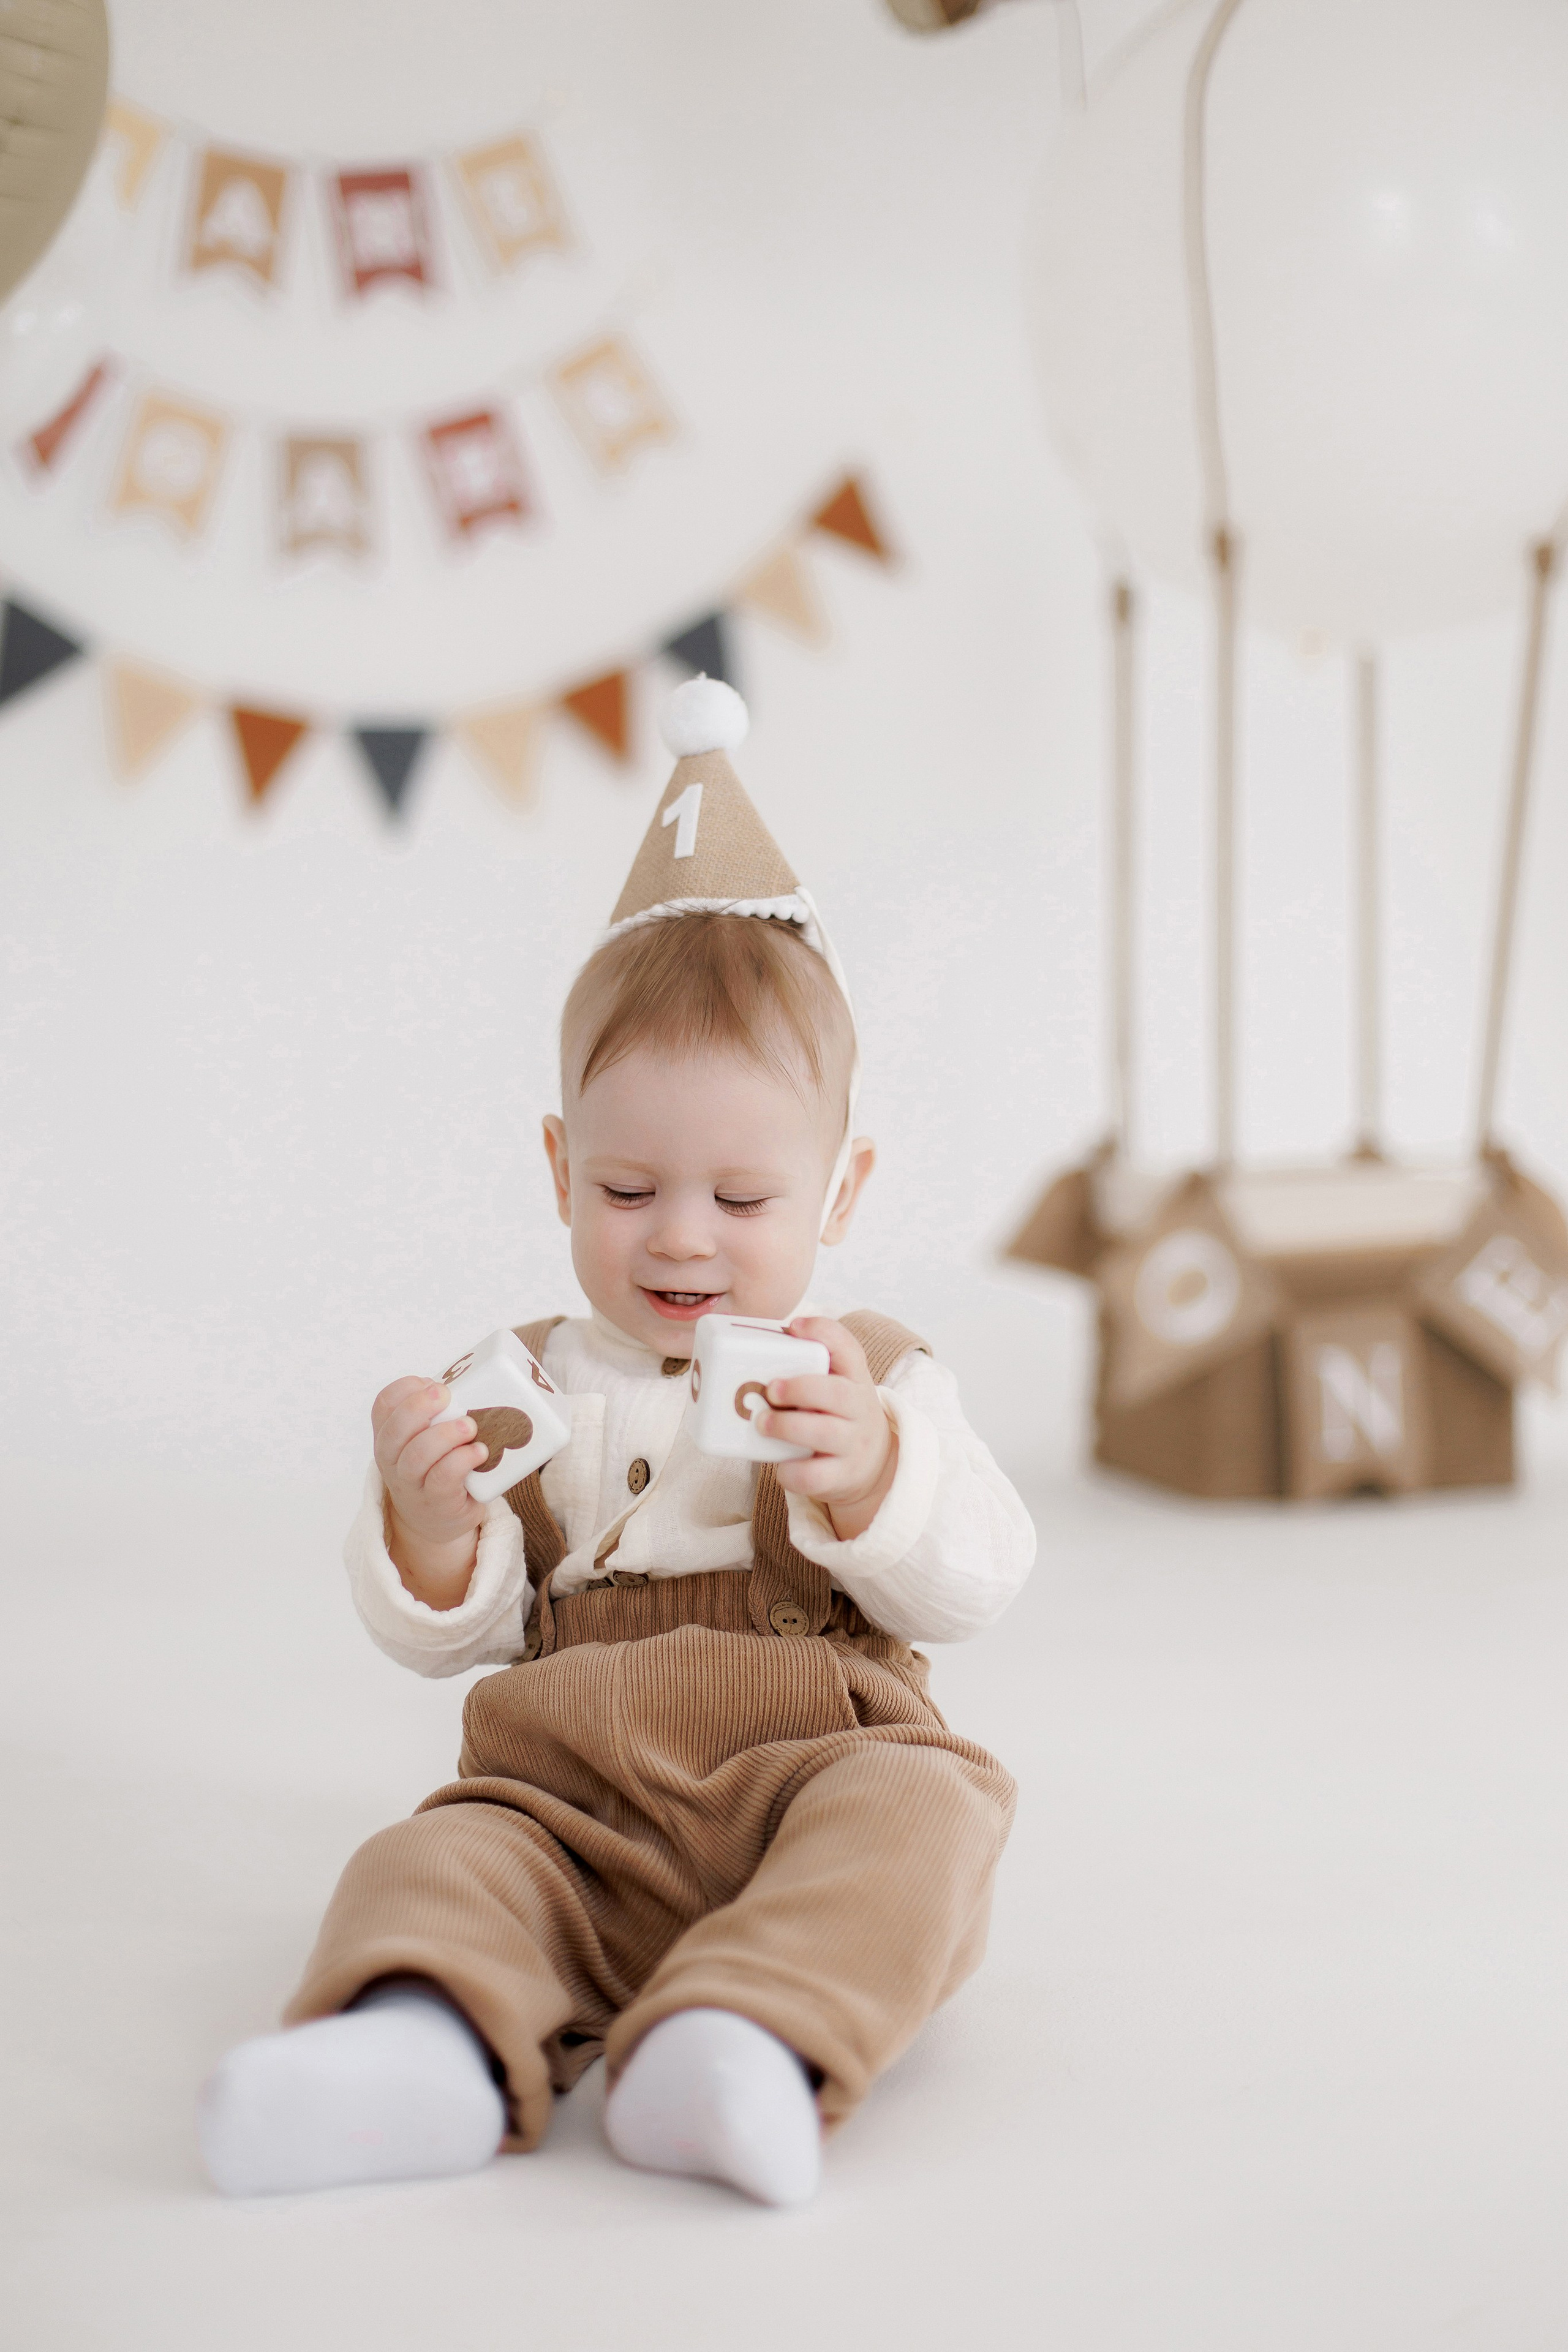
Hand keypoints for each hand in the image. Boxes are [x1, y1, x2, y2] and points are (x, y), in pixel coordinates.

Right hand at [372, 1376, 486, 1608]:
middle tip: (446, 1395)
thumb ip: (438, 1413)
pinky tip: (479, 1452)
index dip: (405, 1389)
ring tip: (469, 1426)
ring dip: (444, 1435)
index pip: (384, 1405)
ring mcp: (412, 1483)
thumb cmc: (434, 1467)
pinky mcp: (437, 1501)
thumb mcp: (425, 1439)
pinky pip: (443, 1478)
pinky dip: (462, 1461)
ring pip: (417, 1455)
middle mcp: (393, 1459)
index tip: (431, 1383)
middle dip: (420, 1407)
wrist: (434, 1520)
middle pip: (395, 1429)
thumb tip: (469, 1382)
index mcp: (388, 1435)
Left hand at [760, 1317, 896, 1541]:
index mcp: (855, 1379)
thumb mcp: (835, 1386)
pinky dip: (792, 1471)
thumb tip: (746, 1355)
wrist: (872, 1464)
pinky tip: (779, 1465)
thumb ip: (806, 1369)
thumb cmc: (836, 1415)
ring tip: (761, 1423)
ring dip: (787, 1426)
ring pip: (824, 1433)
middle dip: (800, 1388)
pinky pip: (815, 1476)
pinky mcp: (842, 1476)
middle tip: (770, 1389)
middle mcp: (859, 1409)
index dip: (823, 1333)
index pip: (849, 1349)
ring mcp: (852, 1445)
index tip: (794, 1327)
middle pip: (837, 1393)